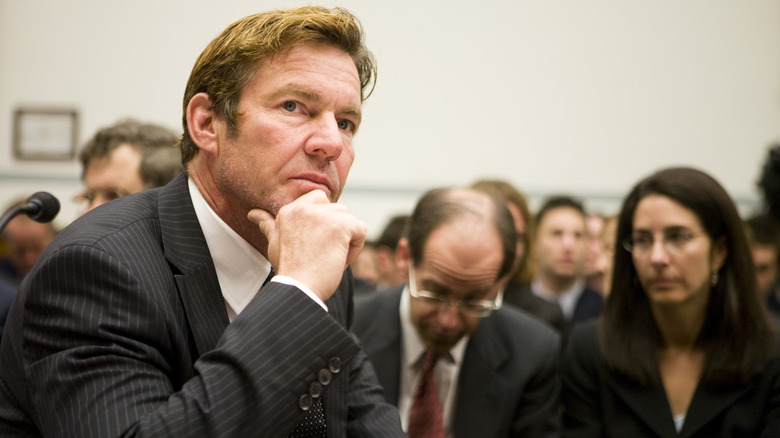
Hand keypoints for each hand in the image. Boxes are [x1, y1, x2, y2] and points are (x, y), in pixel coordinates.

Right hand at [247, 190, 365, 301]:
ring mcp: (323, 216)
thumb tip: (253, 214)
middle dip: (336, 231)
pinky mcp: (341, 226)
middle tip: (322, 252)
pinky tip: (341, 260)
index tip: (317, 241)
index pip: (319, 199)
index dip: (324, 220)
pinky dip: (356, 247)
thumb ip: (268, 225)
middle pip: (337, 209)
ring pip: (349, 219)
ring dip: (346, 240)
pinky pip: (360, 229)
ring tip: (330, 258)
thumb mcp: (274, 243)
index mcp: (289, 210)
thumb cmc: (289, 269)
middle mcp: (305, 208)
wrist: (298, 288)